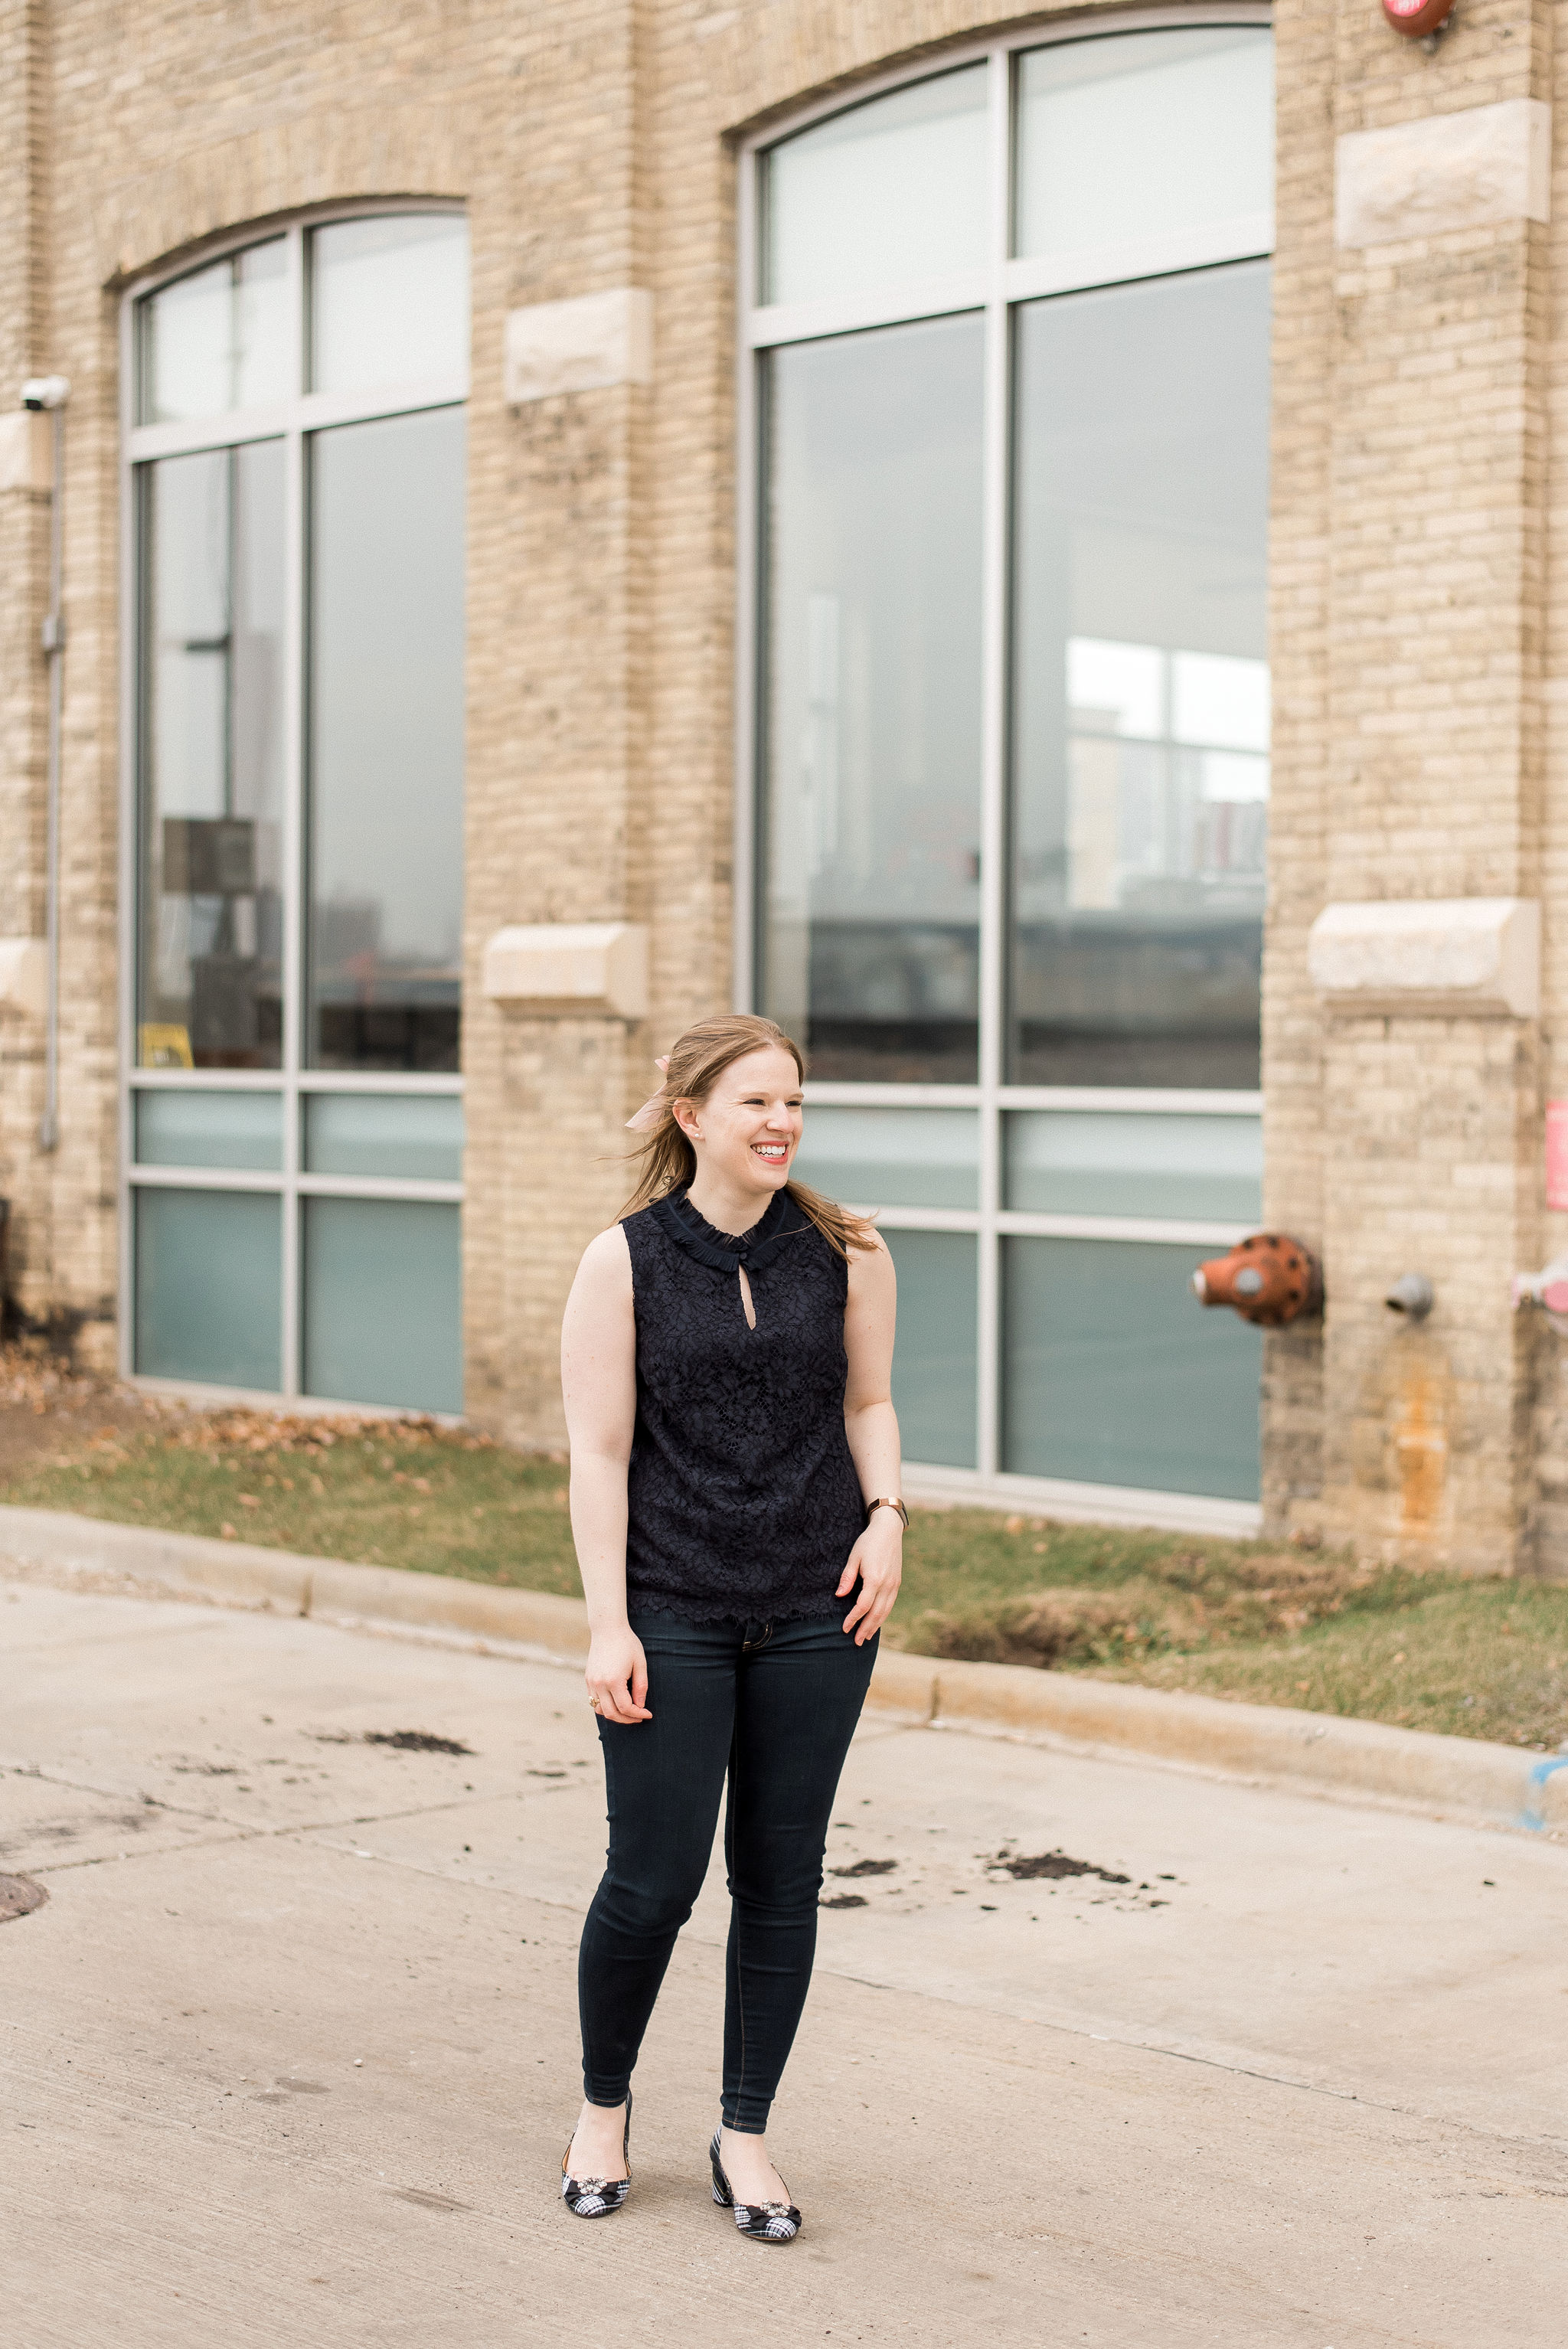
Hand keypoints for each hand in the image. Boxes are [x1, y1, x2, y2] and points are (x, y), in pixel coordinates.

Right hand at [585, 1625, 650, 1723]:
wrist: (607, 1628)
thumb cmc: (627, 1643)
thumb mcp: (640, 1663)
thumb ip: (641, 1686)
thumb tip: (640, 1705)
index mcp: (613, 1680)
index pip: (625, 1707)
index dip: (638, 1714)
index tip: (648, 1714)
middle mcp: (599, 1684)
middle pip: (611, 1713)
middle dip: (627, 1719)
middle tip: (639, 1717)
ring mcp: (591, 1682)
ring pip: (600, 1710)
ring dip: (614, 1714)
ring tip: (628, 1711)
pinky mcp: (588, 1679)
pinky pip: (594, 1700)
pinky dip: (605, 1706)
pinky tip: (616, 1701)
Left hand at [836, 1512, 902, 1644]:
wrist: (889, 1530)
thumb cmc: (868, 1542)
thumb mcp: (854, 1557)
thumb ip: (847, 1578)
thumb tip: (839, 1596)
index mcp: (874, 1578)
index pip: (863, 1606)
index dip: (853, 1619)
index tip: (845, 1628)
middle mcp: (887, 1584)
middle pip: (876, 1613)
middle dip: (866, 1629)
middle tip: (857, 1641)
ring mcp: (894, 1584)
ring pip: (885, 1611)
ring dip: (876, 1625)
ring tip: (867, 1637)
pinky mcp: (897, 1583)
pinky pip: (890, 1604)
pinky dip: (883, 1616)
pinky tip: (877, 1622)